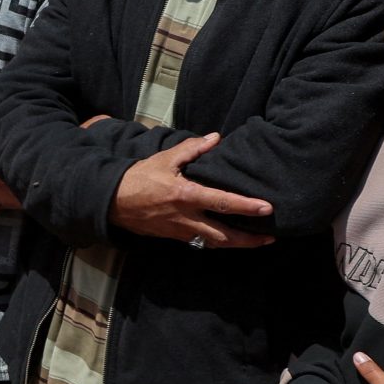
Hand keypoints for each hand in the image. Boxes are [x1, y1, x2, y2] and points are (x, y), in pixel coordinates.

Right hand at [110, 133, 274, 246]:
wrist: (112, 201)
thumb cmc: (139, 178)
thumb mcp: (165, 159)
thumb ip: (192, 149)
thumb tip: (216, 138)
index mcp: (186, 196)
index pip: (223, 203)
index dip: (247, 206)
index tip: (267, 208)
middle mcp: (186, 218)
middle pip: (224, 235)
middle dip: (249, 239)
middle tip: (271, 237)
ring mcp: (180, 231)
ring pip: (214, 243)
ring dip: (238, 245)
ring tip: (257, 242)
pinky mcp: (174, 237)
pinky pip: (201, 243)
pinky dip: (219, 242)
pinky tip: (231, 240)